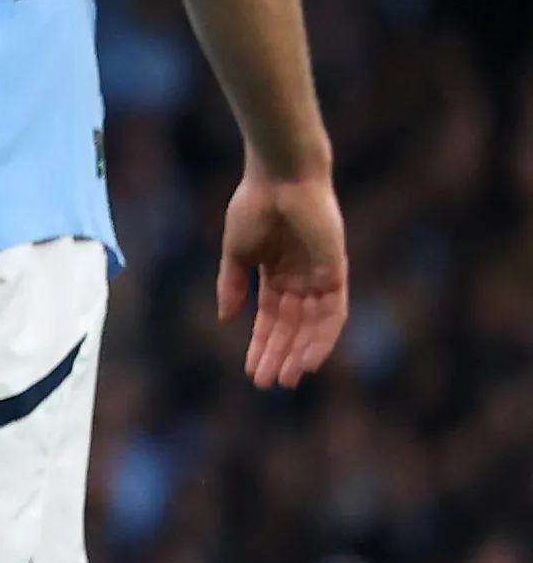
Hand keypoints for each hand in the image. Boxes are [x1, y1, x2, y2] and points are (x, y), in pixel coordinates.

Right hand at [217, 162, 347, 386]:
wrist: (280, 178)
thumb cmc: (254, 206)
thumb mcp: (237, 252)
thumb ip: (232, 285)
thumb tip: (226, 319)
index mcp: (276, 273)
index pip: (272, 318)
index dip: (260, 344)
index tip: (250, 370)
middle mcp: (301, 279)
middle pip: (292, 327)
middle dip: (279, 355)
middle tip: (267, 384)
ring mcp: (320, 276)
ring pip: (312, 326)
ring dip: (299, 353)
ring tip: (285, 379)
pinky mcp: (335, 272)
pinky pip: (333, 313)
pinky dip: (322, 338)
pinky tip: (309, 359)